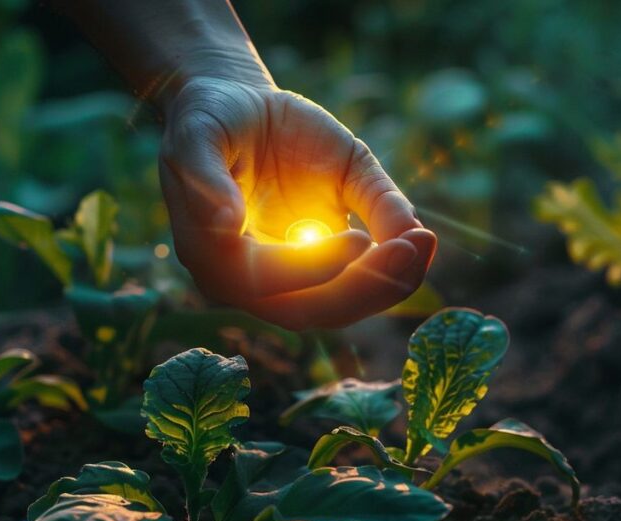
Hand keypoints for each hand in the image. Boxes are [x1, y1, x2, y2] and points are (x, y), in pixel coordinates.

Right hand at [158, 77, 436, 329]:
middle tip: (410, 248)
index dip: (313, 268)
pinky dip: (394, 267)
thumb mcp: (197, 133)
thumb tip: (225, 224)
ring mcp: (291, 275)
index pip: (264, 283)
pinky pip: (360, 279)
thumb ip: (205, 176)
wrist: (236, 110)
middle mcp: (250, 281)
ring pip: (341, 306)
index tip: (359, 239)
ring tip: (423, 242)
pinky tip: (421, 237)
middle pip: (309, 310)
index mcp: (214, 257)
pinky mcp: (324, 258)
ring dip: (388, 283)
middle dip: (363, 288)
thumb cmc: (211, 119)